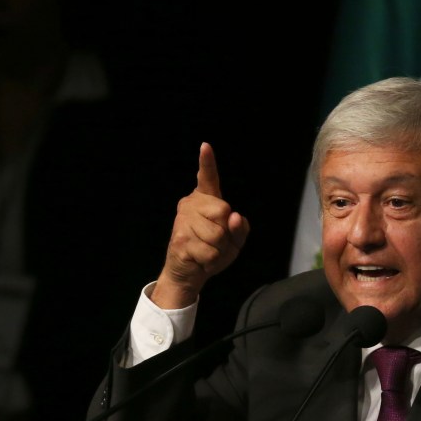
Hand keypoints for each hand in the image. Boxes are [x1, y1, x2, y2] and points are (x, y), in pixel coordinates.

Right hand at [152, 142, 249, 308]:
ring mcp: (183, 221)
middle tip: (215, 241)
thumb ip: (241, 229)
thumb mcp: (234, 241)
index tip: (205, 146)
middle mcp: (190, 205)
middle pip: (224, 212)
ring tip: (207, 251)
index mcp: (205, 200)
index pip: (207, 178)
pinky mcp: (180, 239)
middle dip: (226, 233)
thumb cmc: (212, 251)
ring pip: (218, 234)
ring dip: (219, 250)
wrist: (189, 273)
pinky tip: (201, 259)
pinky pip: (210, 251)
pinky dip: (212, 260)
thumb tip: (236, 217)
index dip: (207, 163)